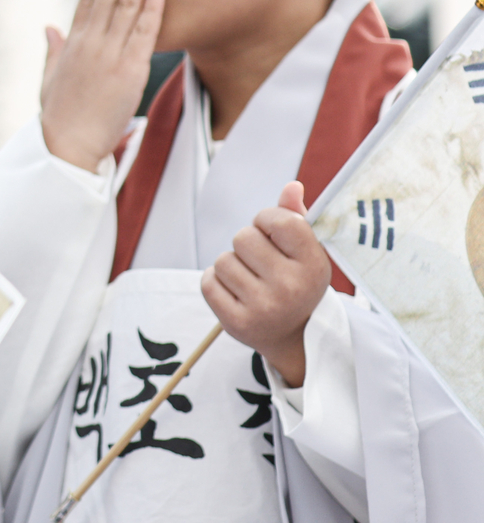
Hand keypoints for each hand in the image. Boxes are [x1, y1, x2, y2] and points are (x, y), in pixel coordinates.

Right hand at [41, 0, 164, 170]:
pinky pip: (143, 33)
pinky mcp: (128, 71)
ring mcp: (109, 55)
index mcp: (73, 43)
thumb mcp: (50, 79)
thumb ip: (52, 50)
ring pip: (123, 6)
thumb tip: (50, 27)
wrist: (68, 147)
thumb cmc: (59, 117)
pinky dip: (152, 9)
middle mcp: (89, 43)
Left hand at [201, 182, 330, 387]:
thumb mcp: (306, 252)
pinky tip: (236, 292)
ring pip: (224, 259)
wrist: (293, 335)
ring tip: (251, 280)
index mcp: (314, 265)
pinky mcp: (236, 322)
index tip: (272, 232)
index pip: (279, 220)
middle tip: (262, 262)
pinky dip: (216, 282)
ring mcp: (264, 307)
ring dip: (232, 265)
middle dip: (248, 244)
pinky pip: (208, 281)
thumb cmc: (296, 282)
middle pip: (244, 237)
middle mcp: (291, 287)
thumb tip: (290, 186)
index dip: (267, 219)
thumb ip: (294, 217)